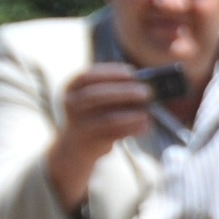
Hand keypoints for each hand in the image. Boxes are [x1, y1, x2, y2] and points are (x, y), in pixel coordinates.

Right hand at [47, 64, 153, 212]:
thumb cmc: (93, 115)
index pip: (87, 76)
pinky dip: (132, 129)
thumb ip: (113, 90)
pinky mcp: (90, 142)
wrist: (76, 146)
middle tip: (146, 92)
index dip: (110, 73)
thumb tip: (144, 83)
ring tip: (147, 113)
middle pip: (97, 96)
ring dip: (131, 115)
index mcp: (71, 89)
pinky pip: (114, 135)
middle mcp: (71, 105)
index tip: (132, 73)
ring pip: (107, 119)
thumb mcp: (95, 99)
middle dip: (124, 92)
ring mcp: (79, 125)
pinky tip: (146, 125)